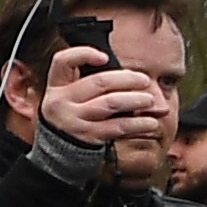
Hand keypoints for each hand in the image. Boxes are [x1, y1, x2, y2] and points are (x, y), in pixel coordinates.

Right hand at [40, 46, 171, 173]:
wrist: (59, 151)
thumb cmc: (72, 116)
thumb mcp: (68, 96)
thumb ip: (86, 81)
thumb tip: (127, 74)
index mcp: (56, 86)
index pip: (63, 60)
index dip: (84, 54)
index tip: (105, 57)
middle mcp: (61, 102)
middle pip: (99, 82)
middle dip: (128, 79)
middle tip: (144, 81)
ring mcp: (73, 120)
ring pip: (111, 103)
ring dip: (136, 100)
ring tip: (149, 100)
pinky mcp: (88, 136)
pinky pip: (117, 127)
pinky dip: (137, 124)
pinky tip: (149, 122)